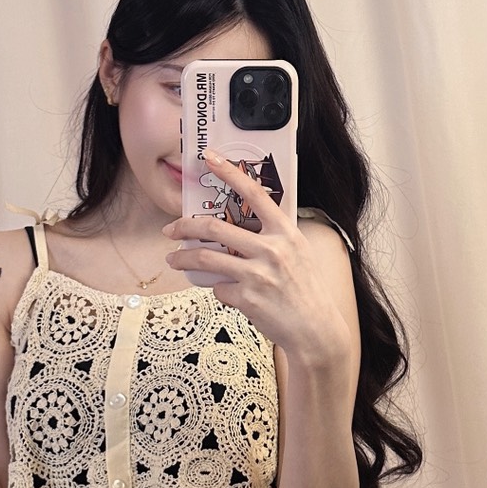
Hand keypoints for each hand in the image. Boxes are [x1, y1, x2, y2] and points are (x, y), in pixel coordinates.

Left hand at [162, 151, 348, 359]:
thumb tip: (237, 228)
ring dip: (183, 258)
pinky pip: (219, 289)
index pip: (254, 193)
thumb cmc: (306, 291)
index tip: (209, 158)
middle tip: (170, 230)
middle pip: (215, 227)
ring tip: (173, 260)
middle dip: (184, 226)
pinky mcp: (248, 299)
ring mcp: (258, 274)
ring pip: (206, 258)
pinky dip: (219, 290)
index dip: (229, 172)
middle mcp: (272, 249)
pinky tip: (228, 293)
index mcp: (285, 232)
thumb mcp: (297, 253)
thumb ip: (272, 237)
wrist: (316, 330)